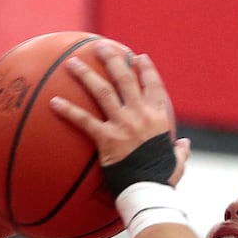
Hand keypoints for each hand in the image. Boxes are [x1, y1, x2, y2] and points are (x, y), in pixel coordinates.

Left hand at [51, 44, 190, 187]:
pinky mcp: (106, 138)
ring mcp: (122, 124)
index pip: (153, 85)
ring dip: (86, 74)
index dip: (146, 68)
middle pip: (124, 78)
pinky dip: (68, 110)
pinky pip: (84, 120)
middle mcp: (141, 114)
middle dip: (112, 59)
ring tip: (72, 61)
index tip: (138, 56)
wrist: (149, 192)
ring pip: (102, 91)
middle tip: (100, 46)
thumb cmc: (163, 179)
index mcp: (159, 117)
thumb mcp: (178, 162)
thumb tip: (184, 144)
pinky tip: (53, 102)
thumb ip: (180, 150)